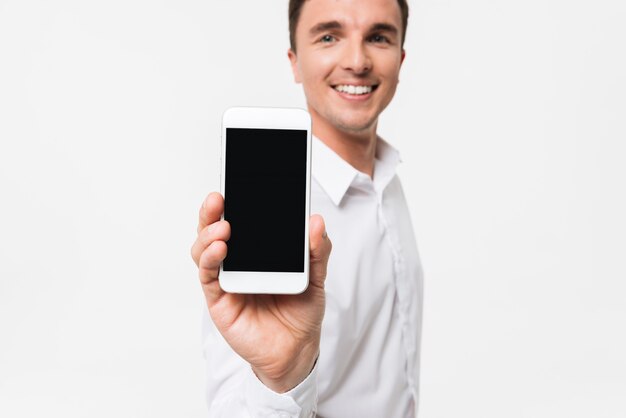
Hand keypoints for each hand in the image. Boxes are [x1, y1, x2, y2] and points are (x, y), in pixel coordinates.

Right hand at [191, 192, 331, 392]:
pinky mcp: (218, 298)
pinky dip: (210, 258)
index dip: (236, 200)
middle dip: (213, 210)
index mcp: (258, 250)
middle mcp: (237, 259)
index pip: (242, 218)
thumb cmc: (301, 311)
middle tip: (219, 196)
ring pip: (205, 248)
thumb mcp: (316, 277)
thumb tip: (316, 222)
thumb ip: (317, 251)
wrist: (296, 350)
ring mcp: (225, 277)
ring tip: (223, 226)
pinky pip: (208, 274)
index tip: (238, 180)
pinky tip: (220, 248)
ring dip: (208, 233)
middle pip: (215, 227)